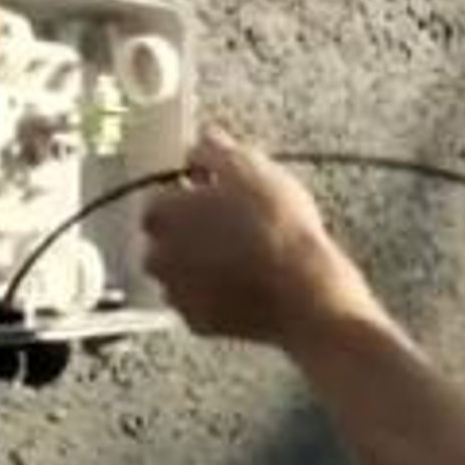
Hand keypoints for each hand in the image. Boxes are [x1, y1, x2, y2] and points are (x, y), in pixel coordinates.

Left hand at [140, 127, 388, 346]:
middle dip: (190, 231)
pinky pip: (200, 302)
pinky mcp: (198, 324)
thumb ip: (215, 150)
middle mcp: (158, 256)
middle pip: (166, 238)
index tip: (215, 192)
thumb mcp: (251, 167)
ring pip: (181, 271)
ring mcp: (176, 295)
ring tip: (243, 255)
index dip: (189, 193)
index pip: (160, 197)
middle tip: (231, 224)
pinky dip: (216, 293)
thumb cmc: (277, 226)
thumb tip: (202, 140)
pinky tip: (245, 283)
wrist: (306, 293)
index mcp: (163, 214)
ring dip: (201, 263)